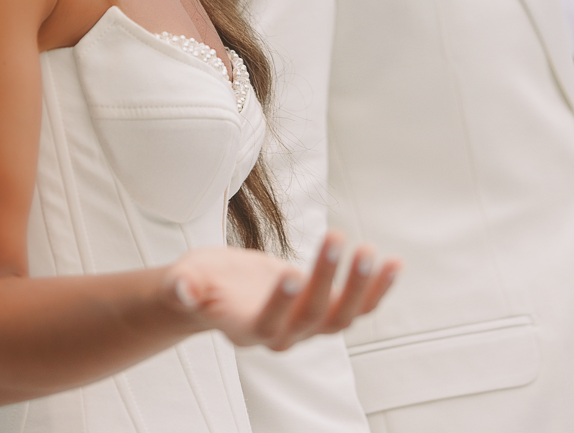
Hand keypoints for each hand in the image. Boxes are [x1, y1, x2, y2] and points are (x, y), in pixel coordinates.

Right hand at [167, 233, 400, 350]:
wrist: (218, 294)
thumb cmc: (199, 284)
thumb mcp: (186, 279)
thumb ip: (182, 288)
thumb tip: (179, 289)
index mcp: (245, 328)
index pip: (268, 322)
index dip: (280, 302)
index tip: (289, 271)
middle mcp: (281, 334)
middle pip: (310, 316)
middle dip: (327, 280)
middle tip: (338, 239)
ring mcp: (305, 326)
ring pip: (340, 317)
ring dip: (360, 287)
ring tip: (371, 251)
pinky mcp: (322, 310)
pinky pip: (357, 306)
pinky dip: (377, 289)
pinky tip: (393, 264)